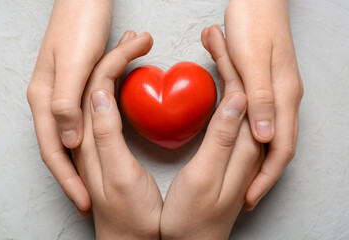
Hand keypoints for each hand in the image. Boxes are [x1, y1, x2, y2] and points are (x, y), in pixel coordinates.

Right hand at [27, 0, 112, 215]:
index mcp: (46, 99)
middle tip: (88, 200)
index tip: (83, 202)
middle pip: (59, 148)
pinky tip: (98, 143)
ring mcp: (60, 93)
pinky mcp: (74, 85)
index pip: (53, 150)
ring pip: (71, 135)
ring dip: (82, 157)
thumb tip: (66, 141)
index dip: (68, 178)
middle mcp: (49, 100)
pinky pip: (81, 117)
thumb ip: (65, 103)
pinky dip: (90, 134)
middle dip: (74, 176)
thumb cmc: (80, 25)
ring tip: (92, 181)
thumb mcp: (74, 64)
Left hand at [72, 31, 161, 239]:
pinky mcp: (105, 146)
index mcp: (85, 139)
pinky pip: (106, 107)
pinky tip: (126, 84)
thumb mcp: (119, 175)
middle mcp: (85, 135)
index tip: (139, 44)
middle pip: (94, 83)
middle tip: (139, 40)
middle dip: (116, 56)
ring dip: (115, 68)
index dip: (116, 59)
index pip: (94, 86)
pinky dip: (117, 86)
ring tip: (134, 51)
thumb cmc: (130, 215)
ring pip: (99, 92)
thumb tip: (99, 94)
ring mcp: (95, 140)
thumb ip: (105, 136)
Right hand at [160, 26, 263, 239]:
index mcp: (244, 148)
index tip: (216, 40)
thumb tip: (238, 101)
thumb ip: (224, 140)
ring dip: (230, 74)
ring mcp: (239, 150)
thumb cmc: (193, 217)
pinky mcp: (229, 156)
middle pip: (244, 92)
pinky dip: (226, 93)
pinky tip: (219, 90)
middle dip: (231, 61)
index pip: (243, 94)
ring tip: (215, 52)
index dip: (230, 64)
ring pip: (240, 101)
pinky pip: (233, 115)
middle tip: (214, 37)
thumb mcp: (206, 178)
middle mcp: (247, 146)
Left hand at [225, 0, 303, 209]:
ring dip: (258, 158)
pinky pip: (264, 119)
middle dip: (263, 174)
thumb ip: (262, 100)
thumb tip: (266, 138)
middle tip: (246, 195)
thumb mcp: (253, 62)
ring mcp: (278, 91)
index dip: (266, 176)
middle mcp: (285, 98)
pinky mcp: (268, 84)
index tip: (251, 196)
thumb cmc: (253, 24)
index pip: (281, 148)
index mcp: (283, 96)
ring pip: (272, 134)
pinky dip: (254, 136)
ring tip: (243, 178)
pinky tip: (243, 142)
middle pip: (279, 146)